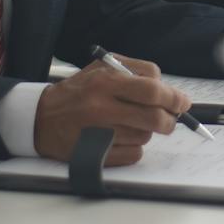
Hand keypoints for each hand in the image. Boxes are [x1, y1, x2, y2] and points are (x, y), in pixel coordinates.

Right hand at [35, 55, 190, 165]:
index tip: (183, 102)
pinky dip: (134, 147)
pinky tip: (122, 138)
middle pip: (154, 118)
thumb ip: (136, 70)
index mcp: (105, 81)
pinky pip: (133, 154)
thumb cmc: (78, 91)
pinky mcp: (96, 155)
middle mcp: (101, 107)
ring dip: (147, 131)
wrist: (40, 118)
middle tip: (170, 118)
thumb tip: (166, 87)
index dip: (174, 98)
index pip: (152, 90)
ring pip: (145, 136)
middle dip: (169, 119)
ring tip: (132, 124)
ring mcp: (98, 134)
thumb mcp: (102, 68)